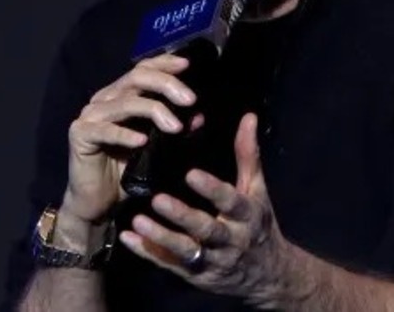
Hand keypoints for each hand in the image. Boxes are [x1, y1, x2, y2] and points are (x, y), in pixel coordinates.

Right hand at [61, 54, 199, 223]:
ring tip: (176, 128)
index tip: (188, 66)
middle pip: (137, 77)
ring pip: (126, 102)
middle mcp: (104, 99)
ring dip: (155, 111)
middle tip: (190, 100)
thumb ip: (173, 129)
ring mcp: (90, 115)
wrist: (98, 202)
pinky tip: (142, 141)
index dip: (164, 63)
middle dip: (166, 85)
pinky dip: (126, 134)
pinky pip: (106, 130)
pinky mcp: (80, 134)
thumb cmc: (126, 171)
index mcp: (120, 95)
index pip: (143, 69)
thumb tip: (199, 116)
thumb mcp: (157, 149)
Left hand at [119, 113, 295, 308]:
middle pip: (206, 230)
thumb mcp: (257, 190)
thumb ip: (248, 154)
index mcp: (246, 216)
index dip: (212, 189)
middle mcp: (230, 240)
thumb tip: (248, 116)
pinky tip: (128, 238)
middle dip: (182, 216)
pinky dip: (149, 252)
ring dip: (160, 237)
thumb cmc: (258, 223)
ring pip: (185, 252)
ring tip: (138, 222)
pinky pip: (169, 265)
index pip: (230, 201)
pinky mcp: (194, 275)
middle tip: (158, 199)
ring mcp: (211, 261)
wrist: (266, 276)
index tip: (191, 174)